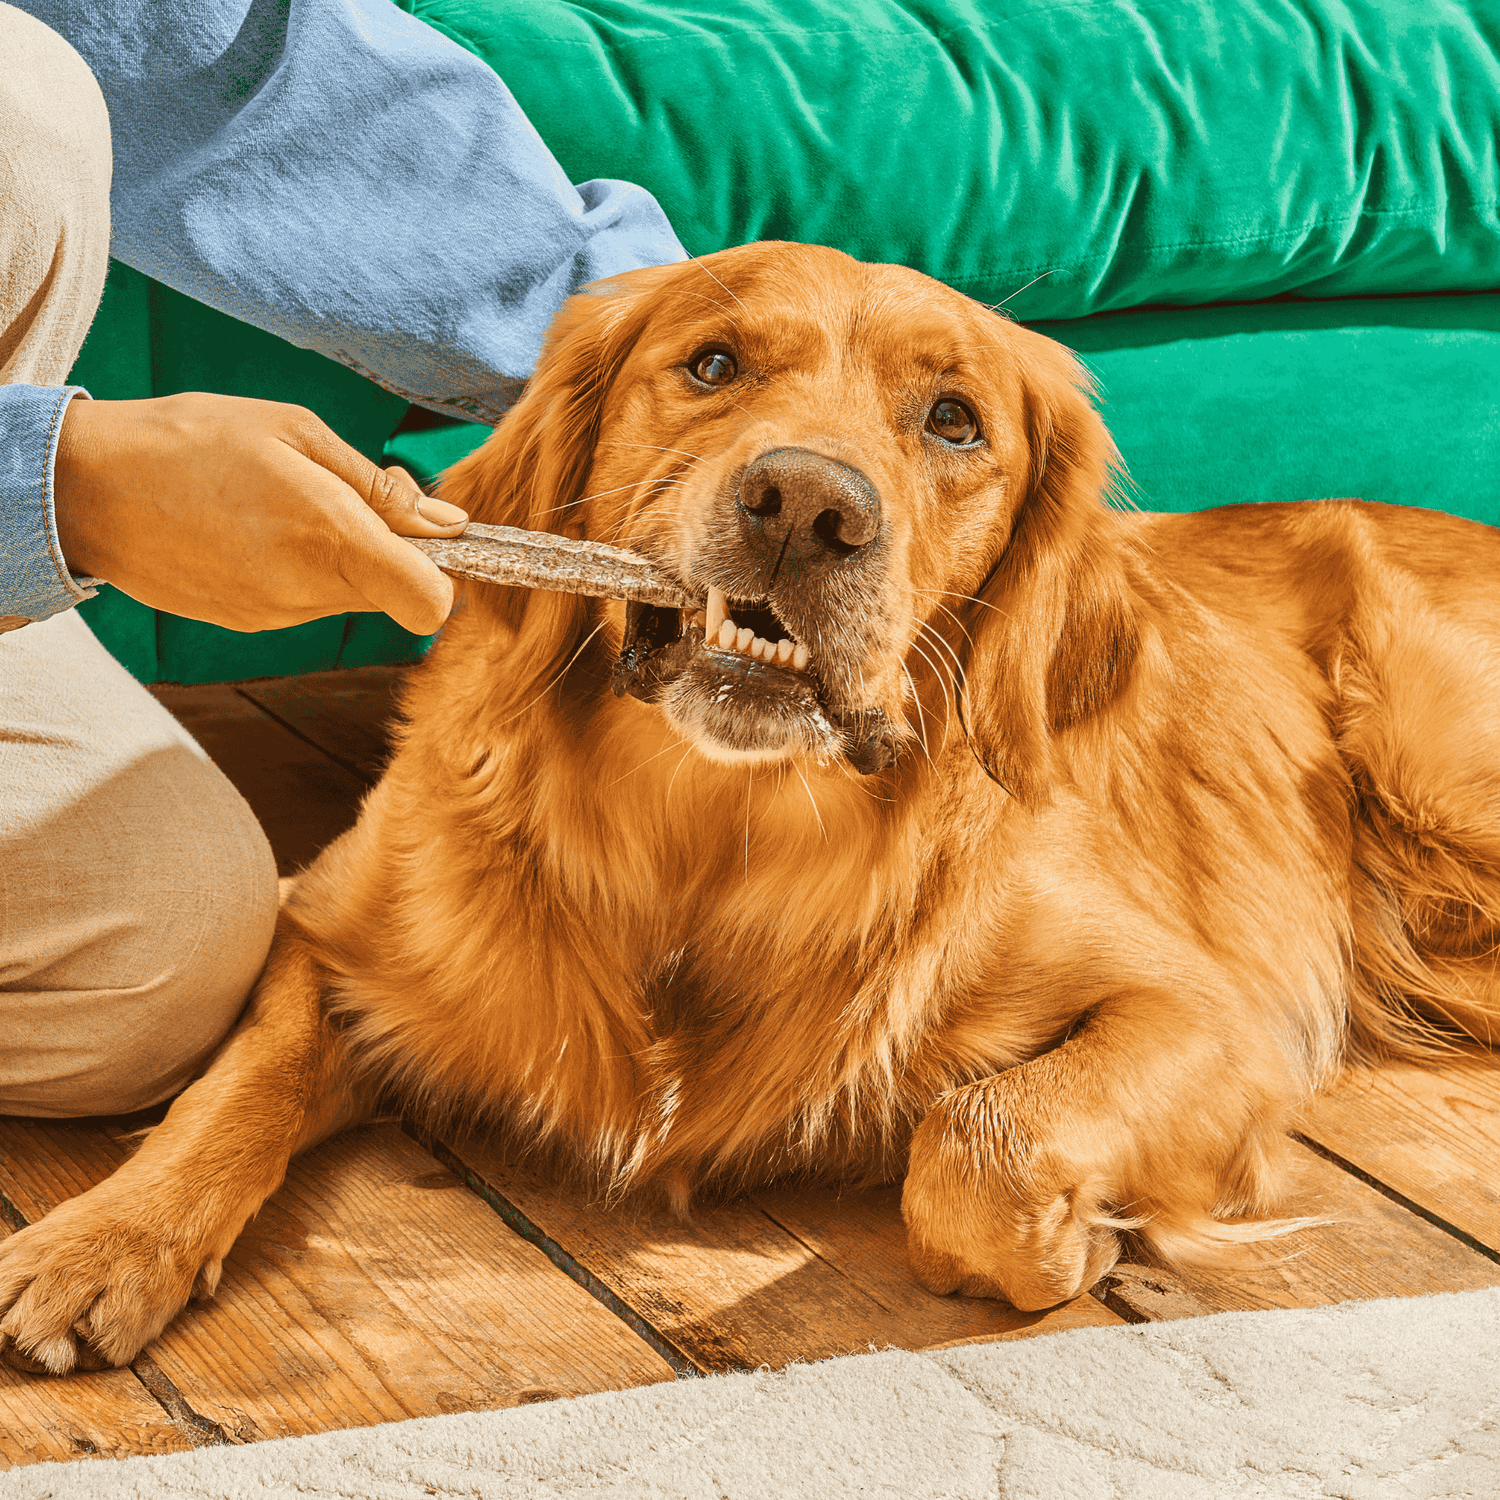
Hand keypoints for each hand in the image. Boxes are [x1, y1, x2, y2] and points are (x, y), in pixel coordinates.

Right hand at [53, 393, 468, 634]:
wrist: (88, 489)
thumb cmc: (194, 442)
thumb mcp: (296, 434)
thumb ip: (380, 487)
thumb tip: (449, 524)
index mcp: (331, 537)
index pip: (429, 601)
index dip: (443, 576)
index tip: (429, 541)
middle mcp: (307, 590)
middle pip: (391, 593)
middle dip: (385, 552)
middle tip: (337, 498)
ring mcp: (275, 616)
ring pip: (345, 595)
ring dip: (335, 558)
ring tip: (278, 507)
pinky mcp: (246, 624)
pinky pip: (300, 601)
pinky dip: (293, 570)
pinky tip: (249, 532)